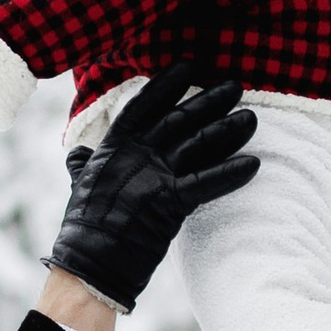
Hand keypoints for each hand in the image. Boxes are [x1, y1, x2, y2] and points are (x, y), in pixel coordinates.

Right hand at [45, 67, 258, 315]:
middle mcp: (136, 155)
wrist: (87, 265)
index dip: (165, 85)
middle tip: (235, 85)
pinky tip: (253, 163)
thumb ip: (83, 165)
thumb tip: (77, 153)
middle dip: (208, 101)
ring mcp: (154, 176)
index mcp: (114, 147)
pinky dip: (230, 174)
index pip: (143, 106)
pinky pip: (206, 183)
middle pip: (179, 119)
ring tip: (251, 118)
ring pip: (198, 144)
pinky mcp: (170, 202)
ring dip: (227, 130)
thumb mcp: (79, 186)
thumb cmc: (83, 229)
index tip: (187, 65)